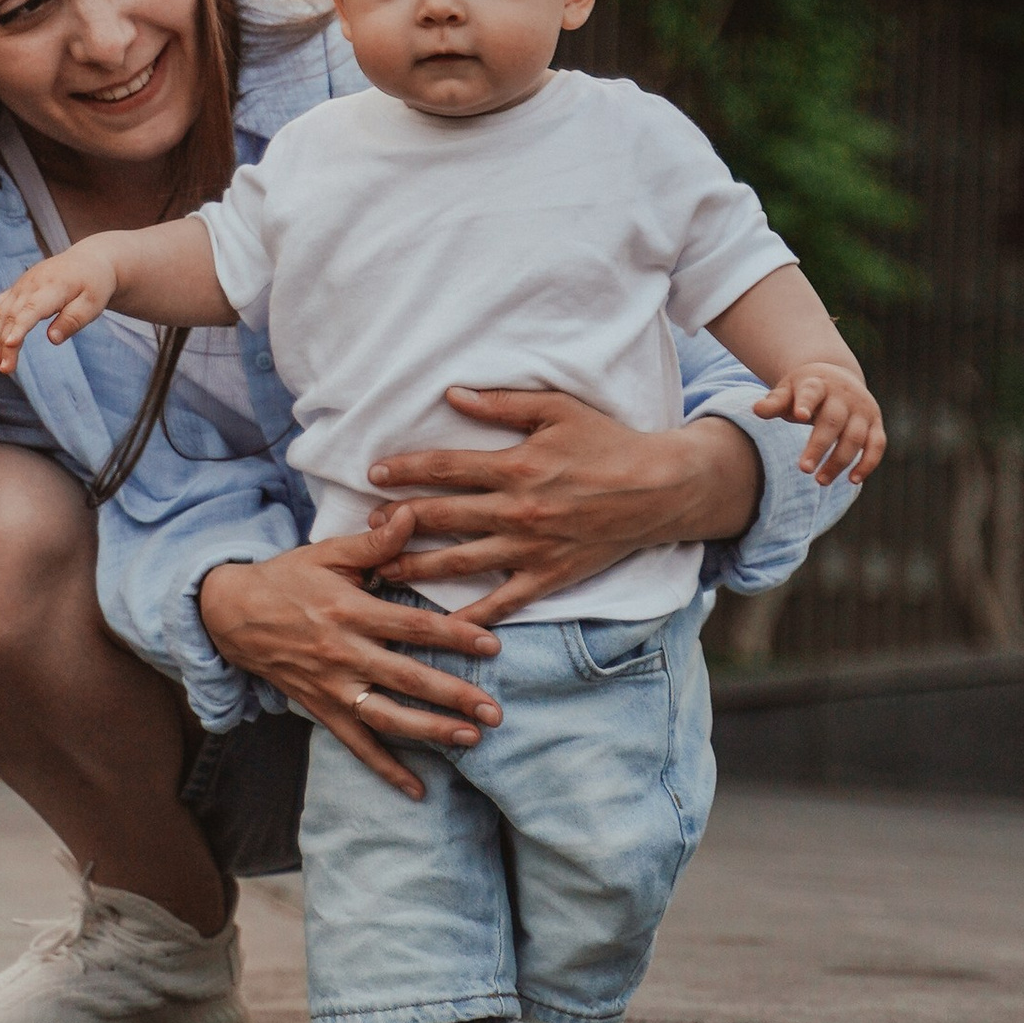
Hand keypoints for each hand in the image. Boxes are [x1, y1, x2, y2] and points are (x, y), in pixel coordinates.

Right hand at [0, 239, 121, 374]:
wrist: (88, 260)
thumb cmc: (93, 285)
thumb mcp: (92, 305)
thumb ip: (72, 321)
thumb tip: (52, 339)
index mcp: (54, 287)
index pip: (31, 308)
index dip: (19, 327)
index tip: (10, 345)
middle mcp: (32, 284)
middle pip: (12, 315)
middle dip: (4, 343)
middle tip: (3, 370)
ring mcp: (22, 284)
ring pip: (1, 311)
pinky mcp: (18, 288)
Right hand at [198, 514, 502, 800]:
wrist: (230, 614)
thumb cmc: (286, 579)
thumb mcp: (327, 553)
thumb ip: (374, 542)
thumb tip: (410, 513)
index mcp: (349, 612)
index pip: (411, 626)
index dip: (454, 636)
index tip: (492, 646)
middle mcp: (343, 653)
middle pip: (406, 678)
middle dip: (453, 695)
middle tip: (494, 710)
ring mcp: (331, 686)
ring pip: (385, 716)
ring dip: (429, 731)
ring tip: (470, 739)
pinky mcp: (321, 708)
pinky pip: (355, 744)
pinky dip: (385, 768)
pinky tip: (417, 789)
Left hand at [364, 389, 761, 619]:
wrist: (659, 489)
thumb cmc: (607, 442)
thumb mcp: (557, 409)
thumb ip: (502, 404)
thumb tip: (452, 395)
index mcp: (516, 466)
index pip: (445, 468)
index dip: (405, 470)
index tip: (373, 473)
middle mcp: (516, 510)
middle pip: (442, 518)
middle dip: (398, 523)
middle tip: (364, 528)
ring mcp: (530, 549)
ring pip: (460, 562)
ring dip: (417, 567)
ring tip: (381, 571)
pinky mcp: (547, 577)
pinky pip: (502, 602)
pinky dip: (471, 617)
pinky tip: (440, 627)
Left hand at [756, 360, 884, 485]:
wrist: (836, 377)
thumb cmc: (804, 391)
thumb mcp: (787, 391)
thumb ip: (774, 402)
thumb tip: (756, 410)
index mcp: (818, 383)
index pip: (812, 393)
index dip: (805, 403)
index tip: (798, 415)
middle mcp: (844, 395)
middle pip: (833, 421)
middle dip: (819, 446)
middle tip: (804, 469)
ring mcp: (862, 409)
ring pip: (855, 437)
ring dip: (839, 461)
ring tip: (820, 481)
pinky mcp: (875, 423)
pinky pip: (877, 444)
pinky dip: (868, 463)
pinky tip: (853, 480)